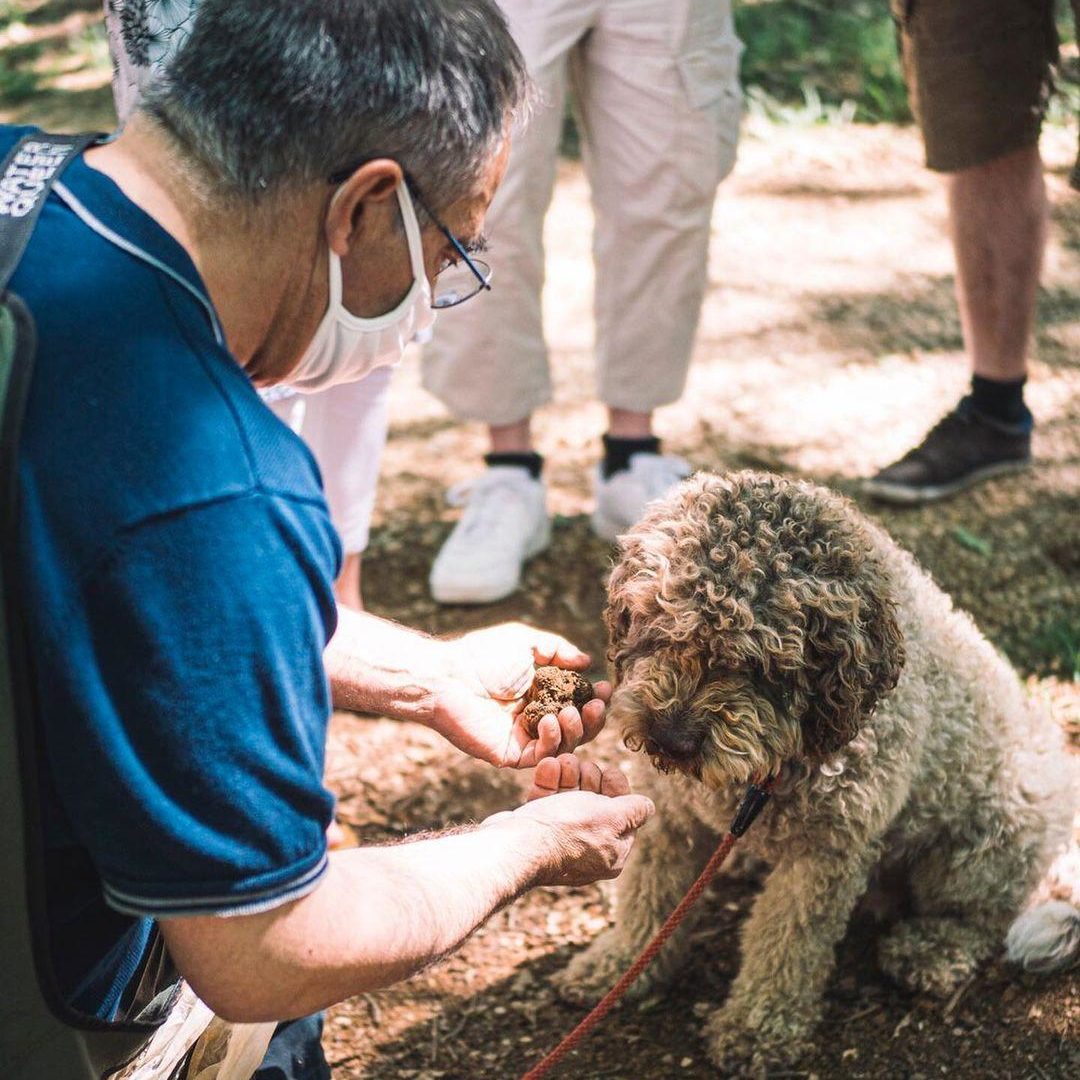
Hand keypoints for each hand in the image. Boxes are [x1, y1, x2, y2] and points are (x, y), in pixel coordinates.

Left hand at [432, 623, 610, 767]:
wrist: (448, 677)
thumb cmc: (482, 656)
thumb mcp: (526, 642)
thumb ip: (557, 650)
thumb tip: (586, 661)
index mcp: (539, 694)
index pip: (576, 703)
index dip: (594, 698)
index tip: (605, 688)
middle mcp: (534, 718)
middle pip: (577, 728)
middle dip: (593, 718)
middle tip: (597, 704)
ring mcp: (523, 738)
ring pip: (564, 745)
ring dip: (576, 730)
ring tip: (571, 712)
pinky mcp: (511, 755)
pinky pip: (542, 757)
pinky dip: (552, 742)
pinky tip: (550, 722)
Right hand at [485, 755, 653, 886]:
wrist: (516, 845)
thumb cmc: (567, 831)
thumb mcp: (611, 818)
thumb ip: (634, 811)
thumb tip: (648, 807)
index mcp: (612, 853)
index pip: (623, 815)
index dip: (617, 789)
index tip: (608, 771)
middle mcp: (587, 849)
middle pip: (595, 804)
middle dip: (589, 778)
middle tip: (583, 765)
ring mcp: (560, 840)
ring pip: (569, 798)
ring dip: (568, 774)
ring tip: (562, 761)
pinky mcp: (537, 831)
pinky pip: (547, 802)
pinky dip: (548, 782)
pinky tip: (548, 766)